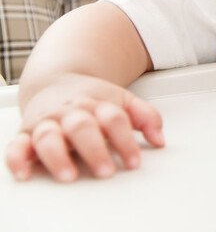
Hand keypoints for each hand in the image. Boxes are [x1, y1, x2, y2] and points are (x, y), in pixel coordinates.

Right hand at [6, 73, 163, 181]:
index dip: (125, 140)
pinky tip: (25, 172)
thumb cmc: (91, 97)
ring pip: (49, 137)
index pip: (114, 119)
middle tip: (106, 170)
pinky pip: (16, 146)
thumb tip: (160, 139)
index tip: (134, 161)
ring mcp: (47, 122)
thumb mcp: (122, 100)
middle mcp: (71, 112)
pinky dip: (18, 159)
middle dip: (94, 149)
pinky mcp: (25, 134)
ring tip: (69, 175)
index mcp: (97, 104)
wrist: (55, 80)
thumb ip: (144, 117)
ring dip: (58, 157)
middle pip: (82, 127)